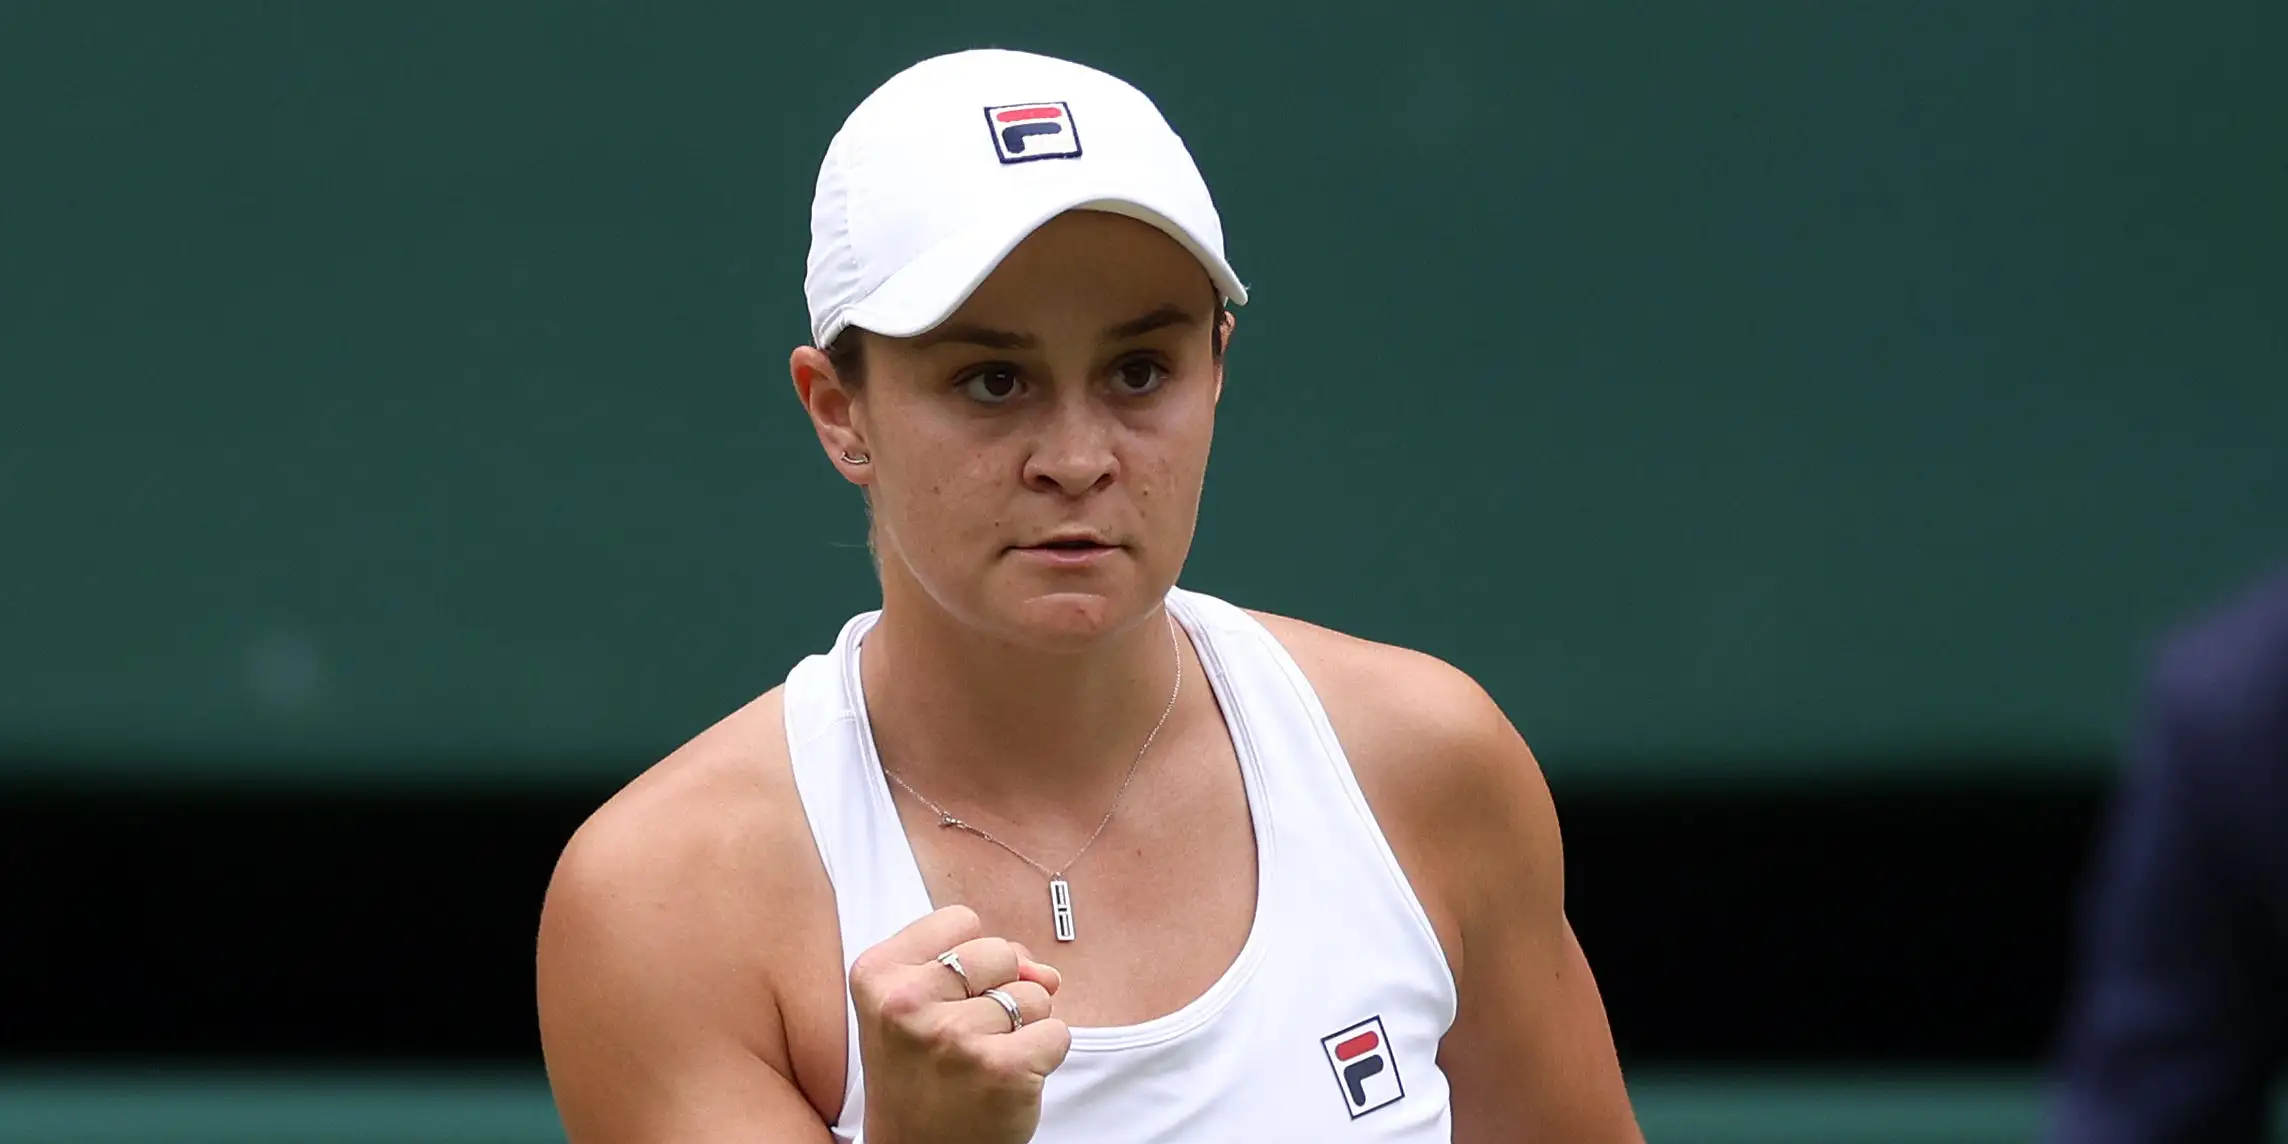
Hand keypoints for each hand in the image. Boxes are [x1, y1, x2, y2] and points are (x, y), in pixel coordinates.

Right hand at [851, 905, 1070, 1143]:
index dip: (969, 960)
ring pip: (1035, 993)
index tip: (945, 1000)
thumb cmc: (922, 1074)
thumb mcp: (921, 1006)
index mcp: (877, 974)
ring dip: (1023, 1026)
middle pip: (1000, 950)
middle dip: (1000, 988)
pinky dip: (1046, 1055)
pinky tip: (1007, 1079)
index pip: (961, 919)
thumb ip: (980, 966)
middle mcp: (906, 1002)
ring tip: (982, 1061)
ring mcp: (953, 1037)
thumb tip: (1046, 973)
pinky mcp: (1000, 1069)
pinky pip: (1057, 1032)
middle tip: (964, 1037)